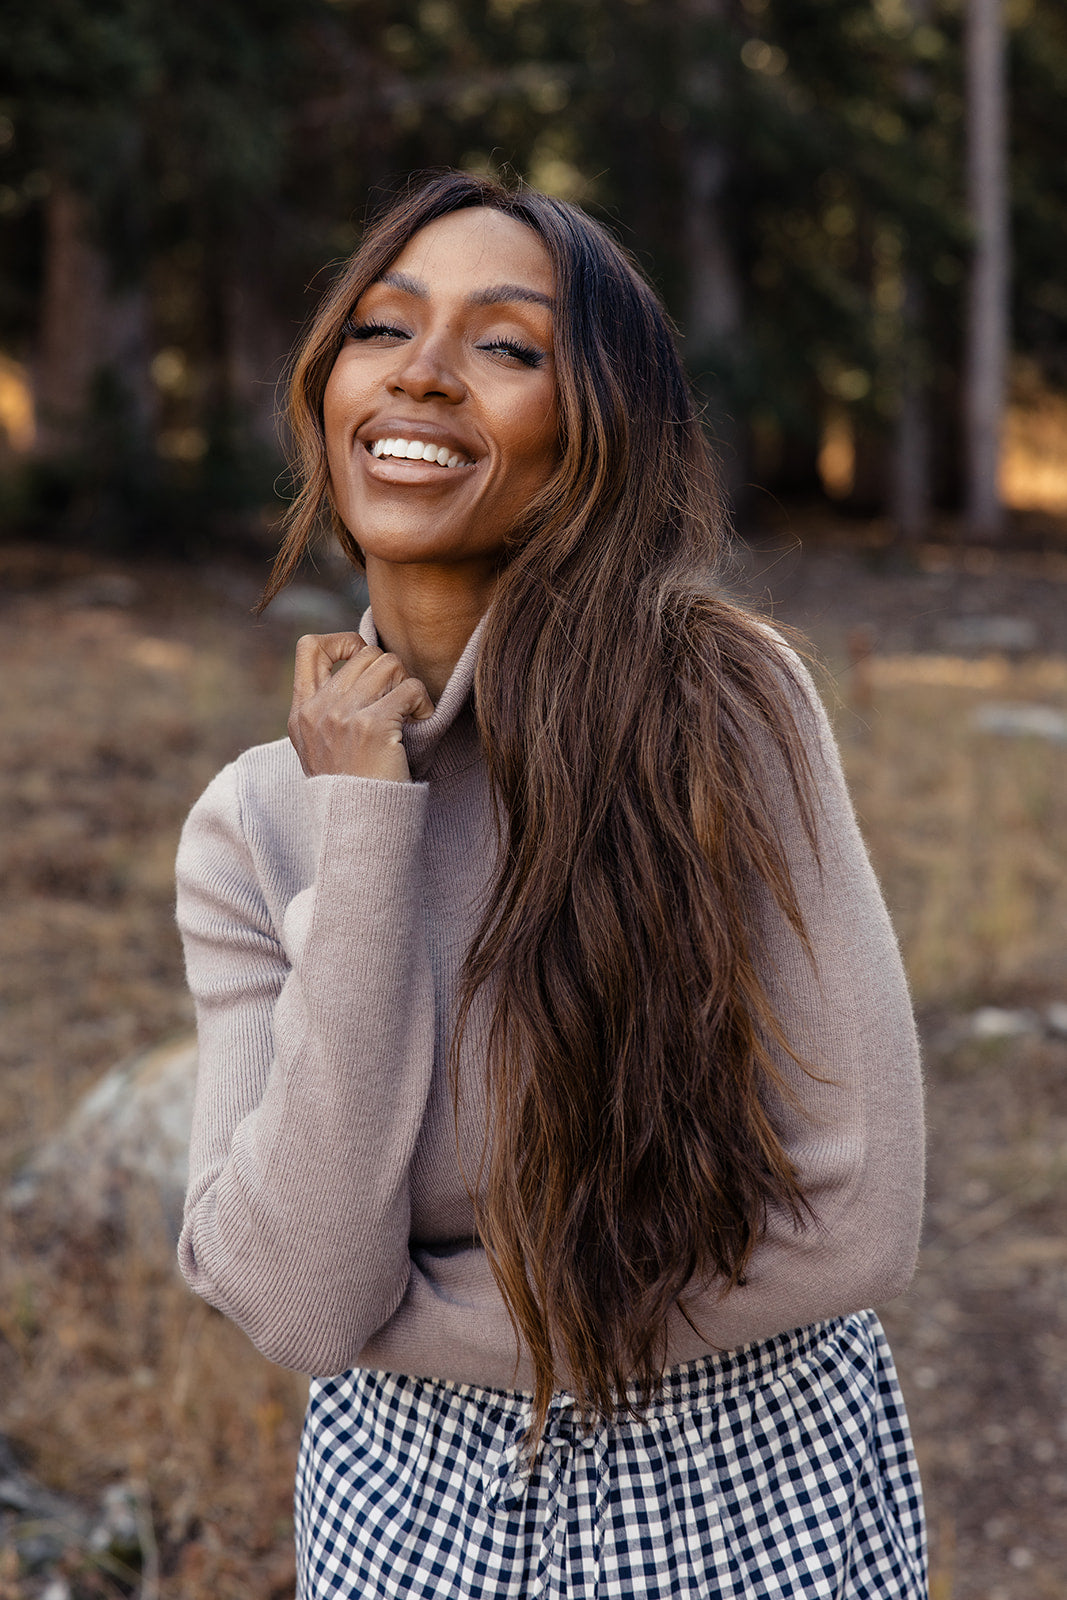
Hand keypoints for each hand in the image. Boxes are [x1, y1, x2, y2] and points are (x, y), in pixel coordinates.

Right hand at [287, 633, 433, 781]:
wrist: (358, 826)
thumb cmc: (352, 788)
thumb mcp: (321, 748)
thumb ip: (329, 710)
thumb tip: (361, 663)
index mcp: (301, 712)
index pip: (309, 647)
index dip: (342, 642)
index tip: (362, 660)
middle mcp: (317, 710)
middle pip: (365, 654)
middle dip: (390, 673)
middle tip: (396, 703)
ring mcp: (341, 717)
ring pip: (389, 664)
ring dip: (407, 686)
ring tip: (407, 714)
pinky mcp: (371, 726)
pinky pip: (410, 689)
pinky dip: (423, 704)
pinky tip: (419, 724)